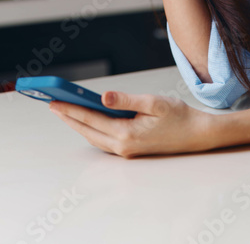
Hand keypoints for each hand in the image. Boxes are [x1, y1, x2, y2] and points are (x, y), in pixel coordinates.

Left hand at [49, 90, 214, 157]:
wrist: (197, 135)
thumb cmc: (179, 116)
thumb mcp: (153, 102)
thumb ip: (126, 100)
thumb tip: (103, 97)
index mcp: (127, 133)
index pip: (91, 118)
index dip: (70, 109)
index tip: (54, 102)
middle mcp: (123, 147)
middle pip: (88, 131)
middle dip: (69, 118)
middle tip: (52, 105)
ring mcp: (127, 151)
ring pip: (94, 138)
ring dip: (79, 125)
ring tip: (65, 112)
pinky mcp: (131, 151)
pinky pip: (104, 141)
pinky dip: (92, 131)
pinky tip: (88, 122)